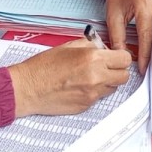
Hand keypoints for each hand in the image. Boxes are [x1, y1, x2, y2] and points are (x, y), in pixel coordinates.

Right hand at [7, 39, 132, 116]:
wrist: (27, 88)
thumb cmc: (42, 67)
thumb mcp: (67, 46)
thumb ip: (89, 45)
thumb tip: (102, 47)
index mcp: (92, 58)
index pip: (124, 59)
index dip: (121, 57)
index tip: (116, 57)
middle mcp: (96, 77)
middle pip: (124, 76)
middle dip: (117, 70)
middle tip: (107, 67)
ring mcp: (92, 94)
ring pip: (113, 88)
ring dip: (107, 82)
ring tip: (90, 76)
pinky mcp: (86, 106)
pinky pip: (99, 98)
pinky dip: (94, 92)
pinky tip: (80, 86)